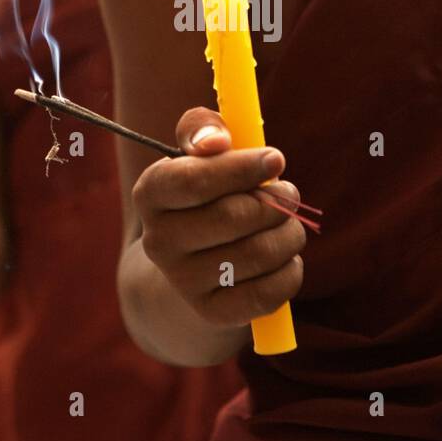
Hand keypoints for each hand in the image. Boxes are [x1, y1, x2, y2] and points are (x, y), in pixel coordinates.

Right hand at [131, 107, 305, 327]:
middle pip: (232, 217)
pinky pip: (266, 294)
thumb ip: (203, 128)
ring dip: (289, 234)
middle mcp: (158, 241)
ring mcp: (183, 282)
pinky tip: (287, 258)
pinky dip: (290, 272)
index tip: (276, 159)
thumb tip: (217, 141)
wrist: (193, 262)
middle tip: (289, 193)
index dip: (241, 169)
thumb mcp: (199, 152)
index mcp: (151, 193)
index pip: (194, 182)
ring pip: (256, 254)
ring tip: (289, 224)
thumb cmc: (207, 192)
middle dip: (276, 202)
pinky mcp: (213, 312)